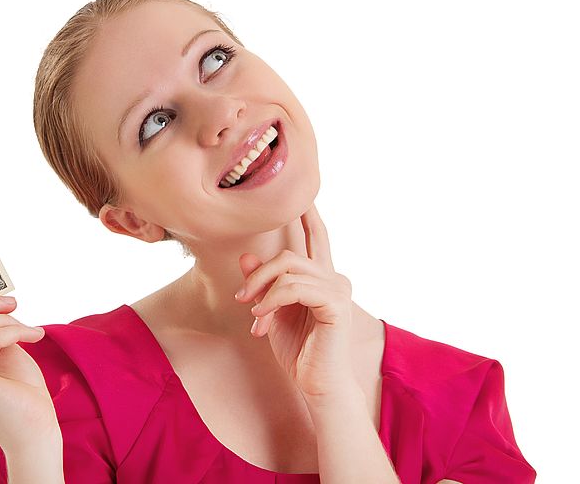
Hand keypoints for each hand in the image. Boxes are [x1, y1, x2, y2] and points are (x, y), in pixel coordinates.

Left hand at [235, 203, 355, 399]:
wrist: (317, 385)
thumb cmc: (299, 352)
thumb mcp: (272, 312)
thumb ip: (263, 284)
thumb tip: (247, 256)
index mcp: (322, 278)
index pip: (317, 238)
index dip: (310, 215)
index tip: (304, 195)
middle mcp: (334, 278)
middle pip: (289, 254)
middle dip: (259, 274)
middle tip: (241, 298)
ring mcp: (338, 289)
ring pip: (288, 269)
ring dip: (262, 291)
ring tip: (253, 315)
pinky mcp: (336, 303)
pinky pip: (294, 287)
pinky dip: (272, 300)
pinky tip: (262, 318)